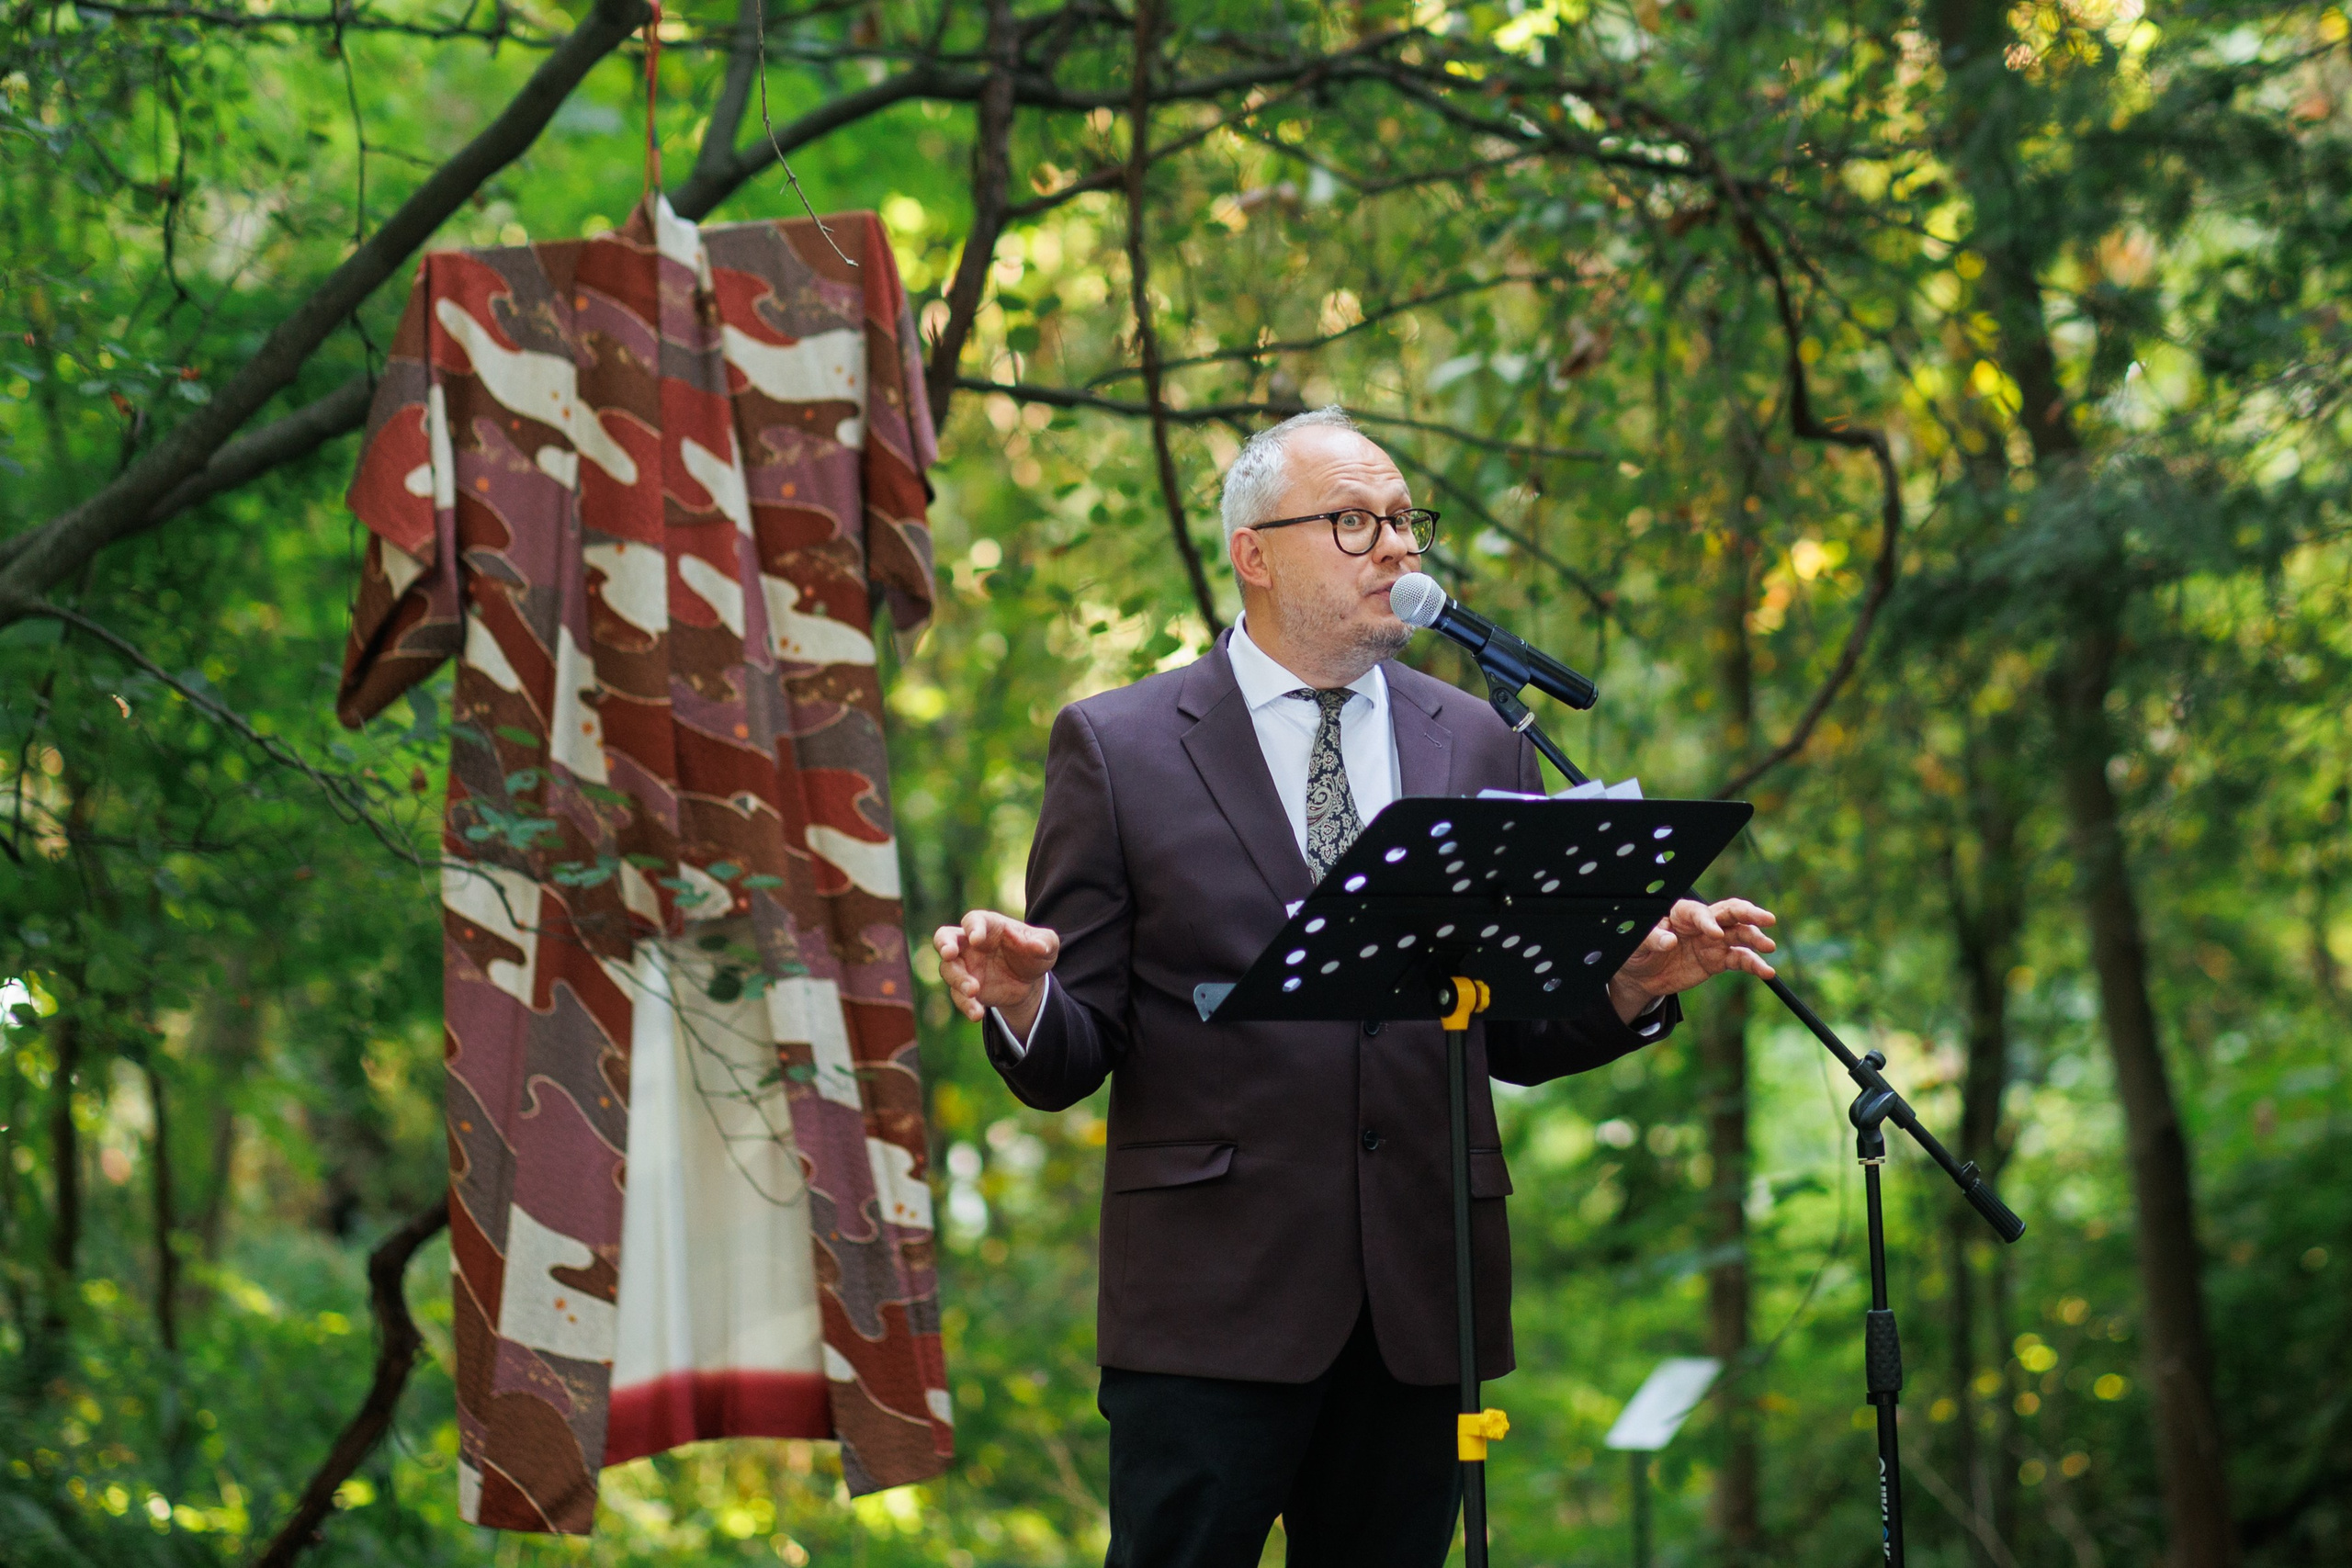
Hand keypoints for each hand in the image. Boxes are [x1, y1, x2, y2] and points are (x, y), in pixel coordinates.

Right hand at [933, 910, 1060, 1034]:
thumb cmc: (1033, 952)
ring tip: (974, 991)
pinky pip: (958, 996)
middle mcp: (970, 944)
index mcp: (988, 926)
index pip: (973, 921)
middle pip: (945, 937)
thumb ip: (1045, 942)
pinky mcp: (966, 988)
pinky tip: (977, 1013)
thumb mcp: (1047, 945)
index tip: (976, 940)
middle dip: (944, 944)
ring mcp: (965, 966)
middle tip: (949, 954)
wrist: (1029, 981)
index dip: (973, 928)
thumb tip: (1039, 946)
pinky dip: (966, 1004)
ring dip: (958, 980)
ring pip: (948, 969)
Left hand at [1606, 897, 1777, 1021]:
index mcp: (1680, 913)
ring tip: (1768, 947)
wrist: (1642, 975)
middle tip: (1767, 919)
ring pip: (1740, 934)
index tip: (1715, 934)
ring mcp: (1713, 940)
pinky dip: (1754, 965)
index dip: (1707, 921)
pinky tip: (1766, 971)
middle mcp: (1702, 923)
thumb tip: (1669, 941)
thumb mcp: (1636, 944)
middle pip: (1730, 913)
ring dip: (1755, 939)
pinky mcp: (1718, 959)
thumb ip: (1652, 939)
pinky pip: (1739, 959)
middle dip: (1749, 914)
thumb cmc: (1637, 950)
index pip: (1699, 912)